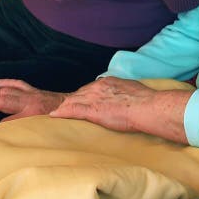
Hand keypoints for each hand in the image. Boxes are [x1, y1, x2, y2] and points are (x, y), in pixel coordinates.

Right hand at [0, 79, 65, 121]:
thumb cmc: (63, 119)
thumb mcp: (45, 126)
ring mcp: (33, 93)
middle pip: (3, 97)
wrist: (77, 107)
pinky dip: (7, 83)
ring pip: (8, 90)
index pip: (4, 104)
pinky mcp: (35, 92)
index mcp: (32, 107)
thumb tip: (2, 125)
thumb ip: (22, 124)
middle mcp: (31, 98)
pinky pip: (19, 85)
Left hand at [49, 76, 190, 143]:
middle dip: (72, 100)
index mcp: (108, 82)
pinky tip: (53, 115)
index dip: (85, 96)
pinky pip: (72, 110)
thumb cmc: (144, 100)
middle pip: (79, 94)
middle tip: (64, 107)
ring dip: (64, 106)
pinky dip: (62, 112)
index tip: (82, 101)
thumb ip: (123, 90)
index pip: (91, 88)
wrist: (145, 107)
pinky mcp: (91, 111)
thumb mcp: (131, 89)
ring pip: (73, 101)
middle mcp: (98, 88)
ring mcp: (94, 99)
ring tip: (55, 111)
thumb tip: (124, 94)